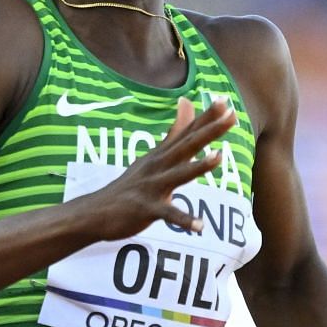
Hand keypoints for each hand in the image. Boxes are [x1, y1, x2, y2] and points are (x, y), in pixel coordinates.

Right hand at [85, 96, 237, 240]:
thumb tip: (186, 102)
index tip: (226, 101)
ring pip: (178, 175)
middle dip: (209, 131)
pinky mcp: (145, 209)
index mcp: (161, 155)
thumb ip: (174, 133)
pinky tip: (200, 226)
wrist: (95, 212)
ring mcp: (151, 187)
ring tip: (218, 157)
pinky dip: (183, 220)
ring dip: (197, 167)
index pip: (187, 132)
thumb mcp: (152, 157)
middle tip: (231, 116)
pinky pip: (167, 214)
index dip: (206, 117)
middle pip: (187, 146)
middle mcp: (157, 166)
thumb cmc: (129, 185)